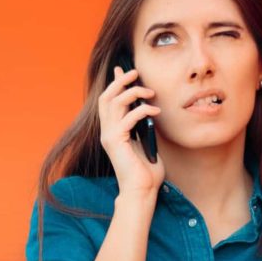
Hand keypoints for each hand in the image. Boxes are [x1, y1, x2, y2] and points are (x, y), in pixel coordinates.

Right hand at [98, 66, 165, 195]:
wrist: (141, 190)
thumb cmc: (146, 170)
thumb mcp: (145, 141)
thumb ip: (142, 125)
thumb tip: (147, 108)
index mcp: (112, 131)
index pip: (108, 101)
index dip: (114, 84)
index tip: (123, 70)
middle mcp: (106, 132)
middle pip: (106, 97)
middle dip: (120, 82)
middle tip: (135, 73)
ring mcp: (109, 136)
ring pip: (114, 103)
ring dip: (133, 93)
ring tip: (150, 93)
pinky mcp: (116, 142)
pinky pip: (128, 118)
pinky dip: (142, 111)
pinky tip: (155, 111)